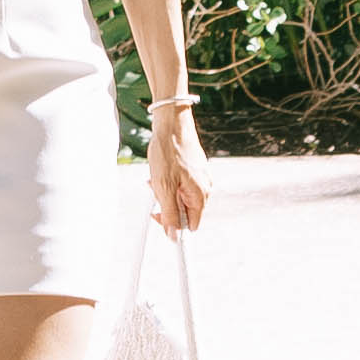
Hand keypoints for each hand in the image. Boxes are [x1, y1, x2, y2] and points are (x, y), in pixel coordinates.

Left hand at [147, 109, 210, 235]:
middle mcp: (204, 188)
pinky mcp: (194, 169)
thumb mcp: (164, 187)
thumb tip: (173, 236)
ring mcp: (200, 178)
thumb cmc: (169, 152)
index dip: (172, 223)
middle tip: (155, 189)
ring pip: (179, 196)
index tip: (157, 215)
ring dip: (165, 191)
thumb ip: (170, 213)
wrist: (172, 124)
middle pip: (184, 210)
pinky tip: (160, 170)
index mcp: (200, 196)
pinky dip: (168, 180)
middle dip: (166, 202)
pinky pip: (180, 183)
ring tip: (157, 176)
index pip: (189, 225)